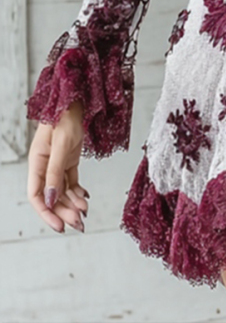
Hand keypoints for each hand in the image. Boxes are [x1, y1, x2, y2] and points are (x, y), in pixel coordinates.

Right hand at [27, 101, 89, 231]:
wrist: (75, 102)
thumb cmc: (65, 118)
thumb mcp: (62, 145)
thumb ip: (56, 172)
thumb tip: (52, 199)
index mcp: (37, 163)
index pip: (37, 196)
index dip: (47, 213)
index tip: (59, 226)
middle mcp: (45, 166)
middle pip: (52, 197)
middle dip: (64, 212)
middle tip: (79, 224)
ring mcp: (57, 164)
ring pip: (63, 191)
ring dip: (73, 204)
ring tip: (85, 212)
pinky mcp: (68, 160)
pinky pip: (71, 181)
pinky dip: (78, 191)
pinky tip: (85, 198)